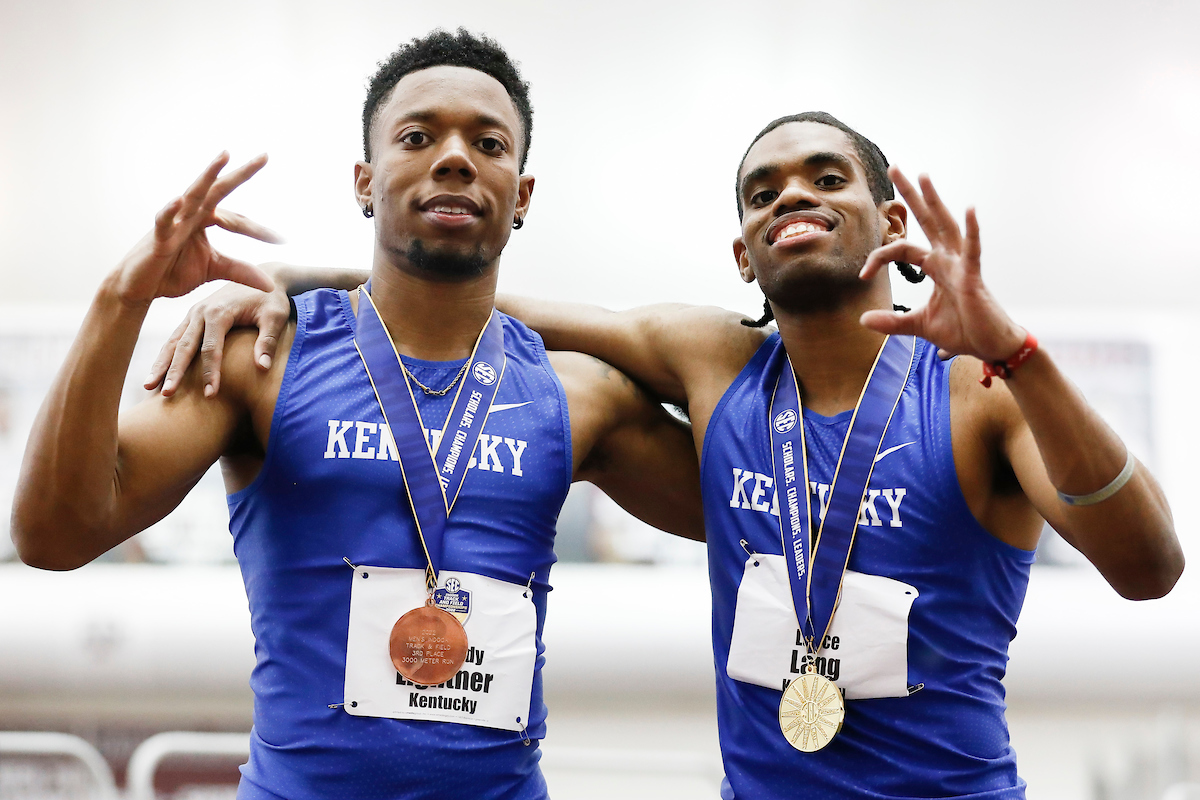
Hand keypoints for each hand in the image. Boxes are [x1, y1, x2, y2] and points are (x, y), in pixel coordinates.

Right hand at [112, 152, 280, 307]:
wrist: (141, 287)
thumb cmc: (172, 272)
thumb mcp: (214, 270)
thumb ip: (241, 271)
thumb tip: (271, 284)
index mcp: (205, 219)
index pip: (238, 220)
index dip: (261, 230)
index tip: (284, 240)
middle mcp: (191, 214)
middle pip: (219, 190)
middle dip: (241, 173)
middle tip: (265, 156)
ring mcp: (174, 223)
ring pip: (193, 194)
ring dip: (208, 175)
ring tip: (224, 155)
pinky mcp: (157, 238)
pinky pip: (164, 221)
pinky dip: (170, 210)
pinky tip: (178, 200)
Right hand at [144, 278, 291, 396]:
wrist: (264, 276)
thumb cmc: (272, 299)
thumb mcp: (276, 316)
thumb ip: (268, 340)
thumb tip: (262, 368)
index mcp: (219, 312)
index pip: (211, 348)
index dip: (210, 373)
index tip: (209, 396)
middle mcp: (201, 312)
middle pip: (184, 346)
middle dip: (175, 372)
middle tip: (167, 396)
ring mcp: (193, 314)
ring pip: (172, 342)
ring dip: (161, 365)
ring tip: (148, 388)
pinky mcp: (192, 318)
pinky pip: (174, 339)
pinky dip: (164, 356)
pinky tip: (157, 374)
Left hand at [858, 166, 1024, 361]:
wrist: (991, 347)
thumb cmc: (963, 331)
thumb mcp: (919, 326)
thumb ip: (892, 322)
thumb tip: (863, 319)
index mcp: (935, 267)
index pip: (901, 249)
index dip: (878, 257)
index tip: (861, 276)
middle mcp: (948, 259)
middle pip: (926, 220)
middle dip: (910, 195)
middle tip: (893, 167)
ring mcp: (962, 265)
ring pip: (946, 226)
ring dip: (935, 201)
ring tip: (924, 175)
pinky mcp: (974, 277)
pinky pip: (973, 250)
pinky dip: (973, 230)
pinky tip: (970, 209)